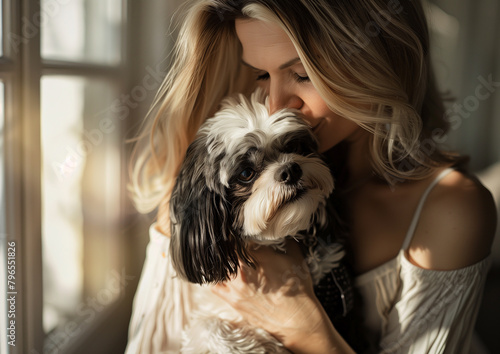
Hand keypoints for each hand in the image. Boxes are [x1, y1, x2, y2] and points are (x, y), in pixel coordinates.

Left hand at [211, 240, 353, 352]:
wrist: (297, 319)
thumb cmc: (298, 288)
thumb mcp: (295, 257)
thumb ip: (284, 241)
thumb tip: (279, 230)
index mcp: (255, 256)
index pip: (234, 237)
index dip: (234, 231)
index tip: (236, 229)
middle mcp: (240, 270)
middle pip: (222, 251)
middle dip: (225, 245)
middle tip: (228, 241)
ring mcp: (234, 287)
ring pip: (215, 268)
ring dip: (219, 261)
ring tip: (224, 257)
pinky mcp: (232, 301)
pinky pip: (214, 286)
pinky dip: (214, 278)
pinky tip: (218, 274)